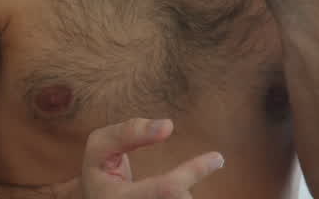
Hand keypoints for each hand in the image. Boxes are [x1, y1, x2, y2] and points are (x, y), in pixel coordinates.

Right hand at [59, 118, 222, 198]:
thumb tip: (168, 126)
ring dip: (184, 192)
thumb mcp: (101, 147)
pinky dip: (181, 195)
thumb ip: (129, 132)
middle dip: (188, 181)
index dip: (194, 172)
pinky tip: (174, 192)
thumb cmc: (100, 170)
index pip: (166, 189)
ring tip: (167, 186)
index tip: (217, 157)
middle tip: (203, 164)